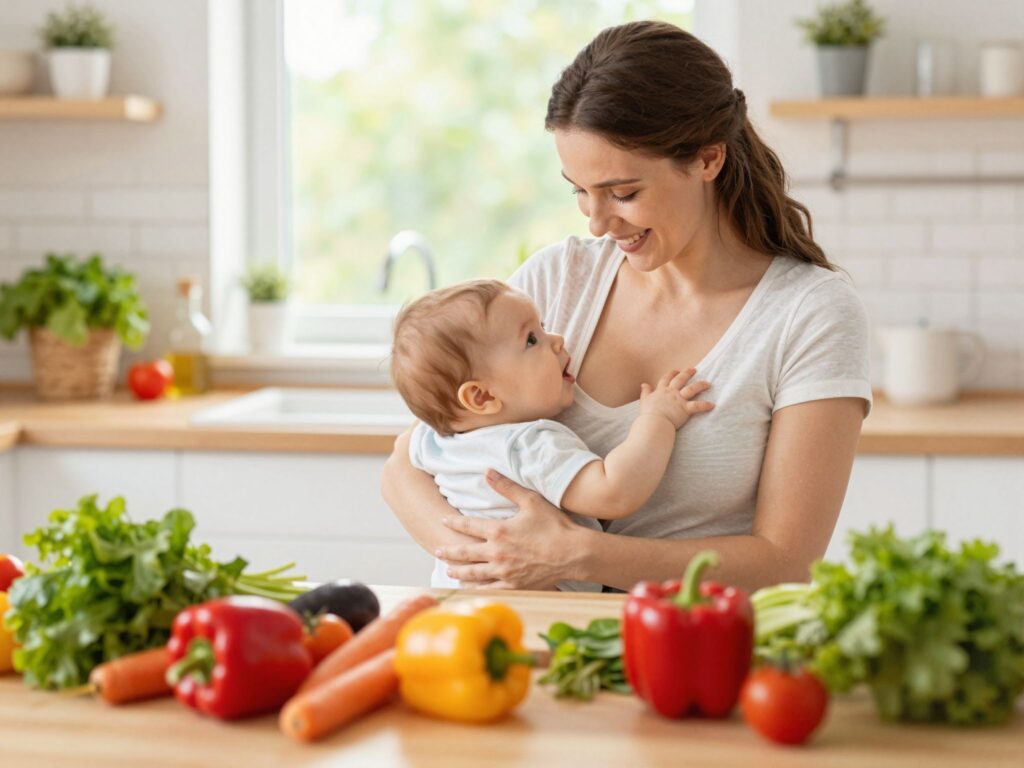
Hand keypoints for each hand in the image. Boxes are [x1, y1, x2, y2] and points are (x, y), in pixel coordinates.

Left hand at [435, 470, 587, 589]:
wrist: (574, 554)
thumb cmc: (554, 526)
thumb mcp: (530, 500)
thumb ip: (506, 486)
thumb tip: (487, 471)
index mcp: (498, 531)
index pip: (468, 526)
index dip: (454, 523)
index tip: (444, 521)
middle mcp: (497, 553)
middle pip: (465, 553)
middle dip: (449, 551)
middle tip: (437, 550)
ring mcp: (504, 571)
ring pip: (474, 573)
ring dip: (458, 571)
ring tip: (448, 570)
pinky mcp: (514, 584)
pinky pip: (490, 588)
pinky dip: (477, 588)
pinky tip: (471, 588)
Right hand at [639, 368, 713, 428]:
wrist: (654, 422)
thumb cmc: (648, 413)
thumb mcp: (644, 400)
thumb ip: (645, 391)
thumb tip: (644, 384)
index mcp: (661, 391)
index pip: (666, 379)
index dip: (671, 374)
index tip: (676, 370)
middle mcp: (671, 393)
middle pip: (680, 380)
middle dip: (687, 373)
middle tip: (694, 369)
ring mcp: (679, 400)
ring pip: (692, 389)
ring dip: (701, 385)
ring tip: (708, 383)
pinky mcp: (685, 409)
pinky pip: (697, 406)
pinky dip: (705, 405)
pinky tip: (712, 405)